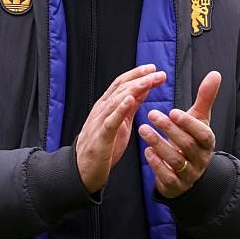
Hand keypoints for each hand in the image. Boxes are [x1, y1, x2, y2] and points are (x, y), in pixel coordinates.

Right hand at [76, 64, 166, 192]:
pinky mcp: (101, 137)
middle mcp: (101, 110)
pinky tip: (130, 100)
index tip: (152, 68)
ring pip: (116, 100)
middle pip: (120, 88)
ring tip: (148, 81)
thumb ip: (130, 107)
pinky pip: (111, 121)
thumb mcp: (120, 123)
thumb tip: (143, 90)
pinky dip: (120, 109)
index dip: (136, 74)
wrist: (82, 170)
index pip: (121, 84)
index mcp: (106, 106)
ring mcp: (99, 122)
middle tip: (157, 73)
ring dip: (134, 89)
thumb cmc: (103, 147)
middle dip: (140, 78)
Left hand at [138, 70, 220, 197]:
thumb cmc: (191, 138)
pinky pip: (167, 177)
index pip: (202, 134)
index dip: (188, 123)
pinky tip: (146, 152)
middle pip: (186, 145)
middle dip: (169, 129)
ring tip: (142, 129)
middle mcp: (201, 159)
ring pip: (175, 160)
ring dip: (158, 144)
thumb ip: (205, 98)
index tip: (172, 110)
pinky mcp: (175, 185)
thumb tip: (215, 73)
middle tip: (152, 114)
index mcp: (207, 142)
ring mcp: (189, 174)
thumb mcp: (199, 119)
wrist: (188, 172)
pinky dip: (156, 164)